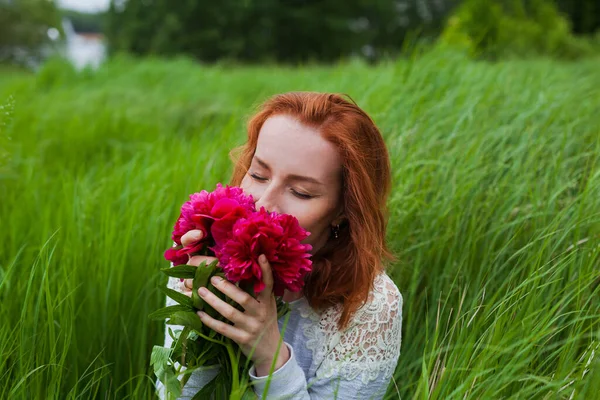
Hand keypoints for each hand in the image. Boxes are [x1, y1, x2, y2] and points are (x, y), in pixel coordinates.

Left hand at [178, 229, 289, 375]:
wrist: (269, 350)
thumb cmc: (266, 322)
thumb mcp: (268, 306)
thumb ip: (260, 291)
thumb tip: (249, 269)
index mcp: (267, 303)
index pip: (267, 284)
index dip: (265, 270)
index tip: (260, 256)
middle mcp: (260, 314)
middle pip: (243, 298)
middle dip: (226, 287)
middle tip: (212, 277)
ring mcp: (250, 327)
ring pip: (229, 312)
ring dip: (213, 301)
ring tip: (201, 291)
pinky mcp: (241, 338)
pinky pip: (222, 328)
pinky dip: (210, 320)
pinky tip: (199, 313)